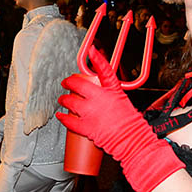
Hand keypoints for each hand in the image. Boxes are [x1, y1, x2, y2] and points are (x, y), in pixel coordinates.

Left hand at [57, 46, 184, 191]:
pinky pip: (69, 121)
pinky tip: (60, 116)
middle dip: (69, 83)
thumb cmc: (132, 124)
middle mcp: (100, 99)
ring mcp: (91, 113)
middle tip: (66, 83)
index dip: (97, 58)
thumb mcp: (125, 103)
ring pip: (70, 102)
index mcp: (113, 91)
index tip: (91, 50)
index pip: (105, 70)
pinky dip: (63, 118)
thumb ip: (113, 96)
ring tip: (62, 100)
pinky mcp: (86, 127)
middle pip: (78, 85)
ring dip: (64, 100)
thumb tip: (103, 96)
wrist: (132, 140)